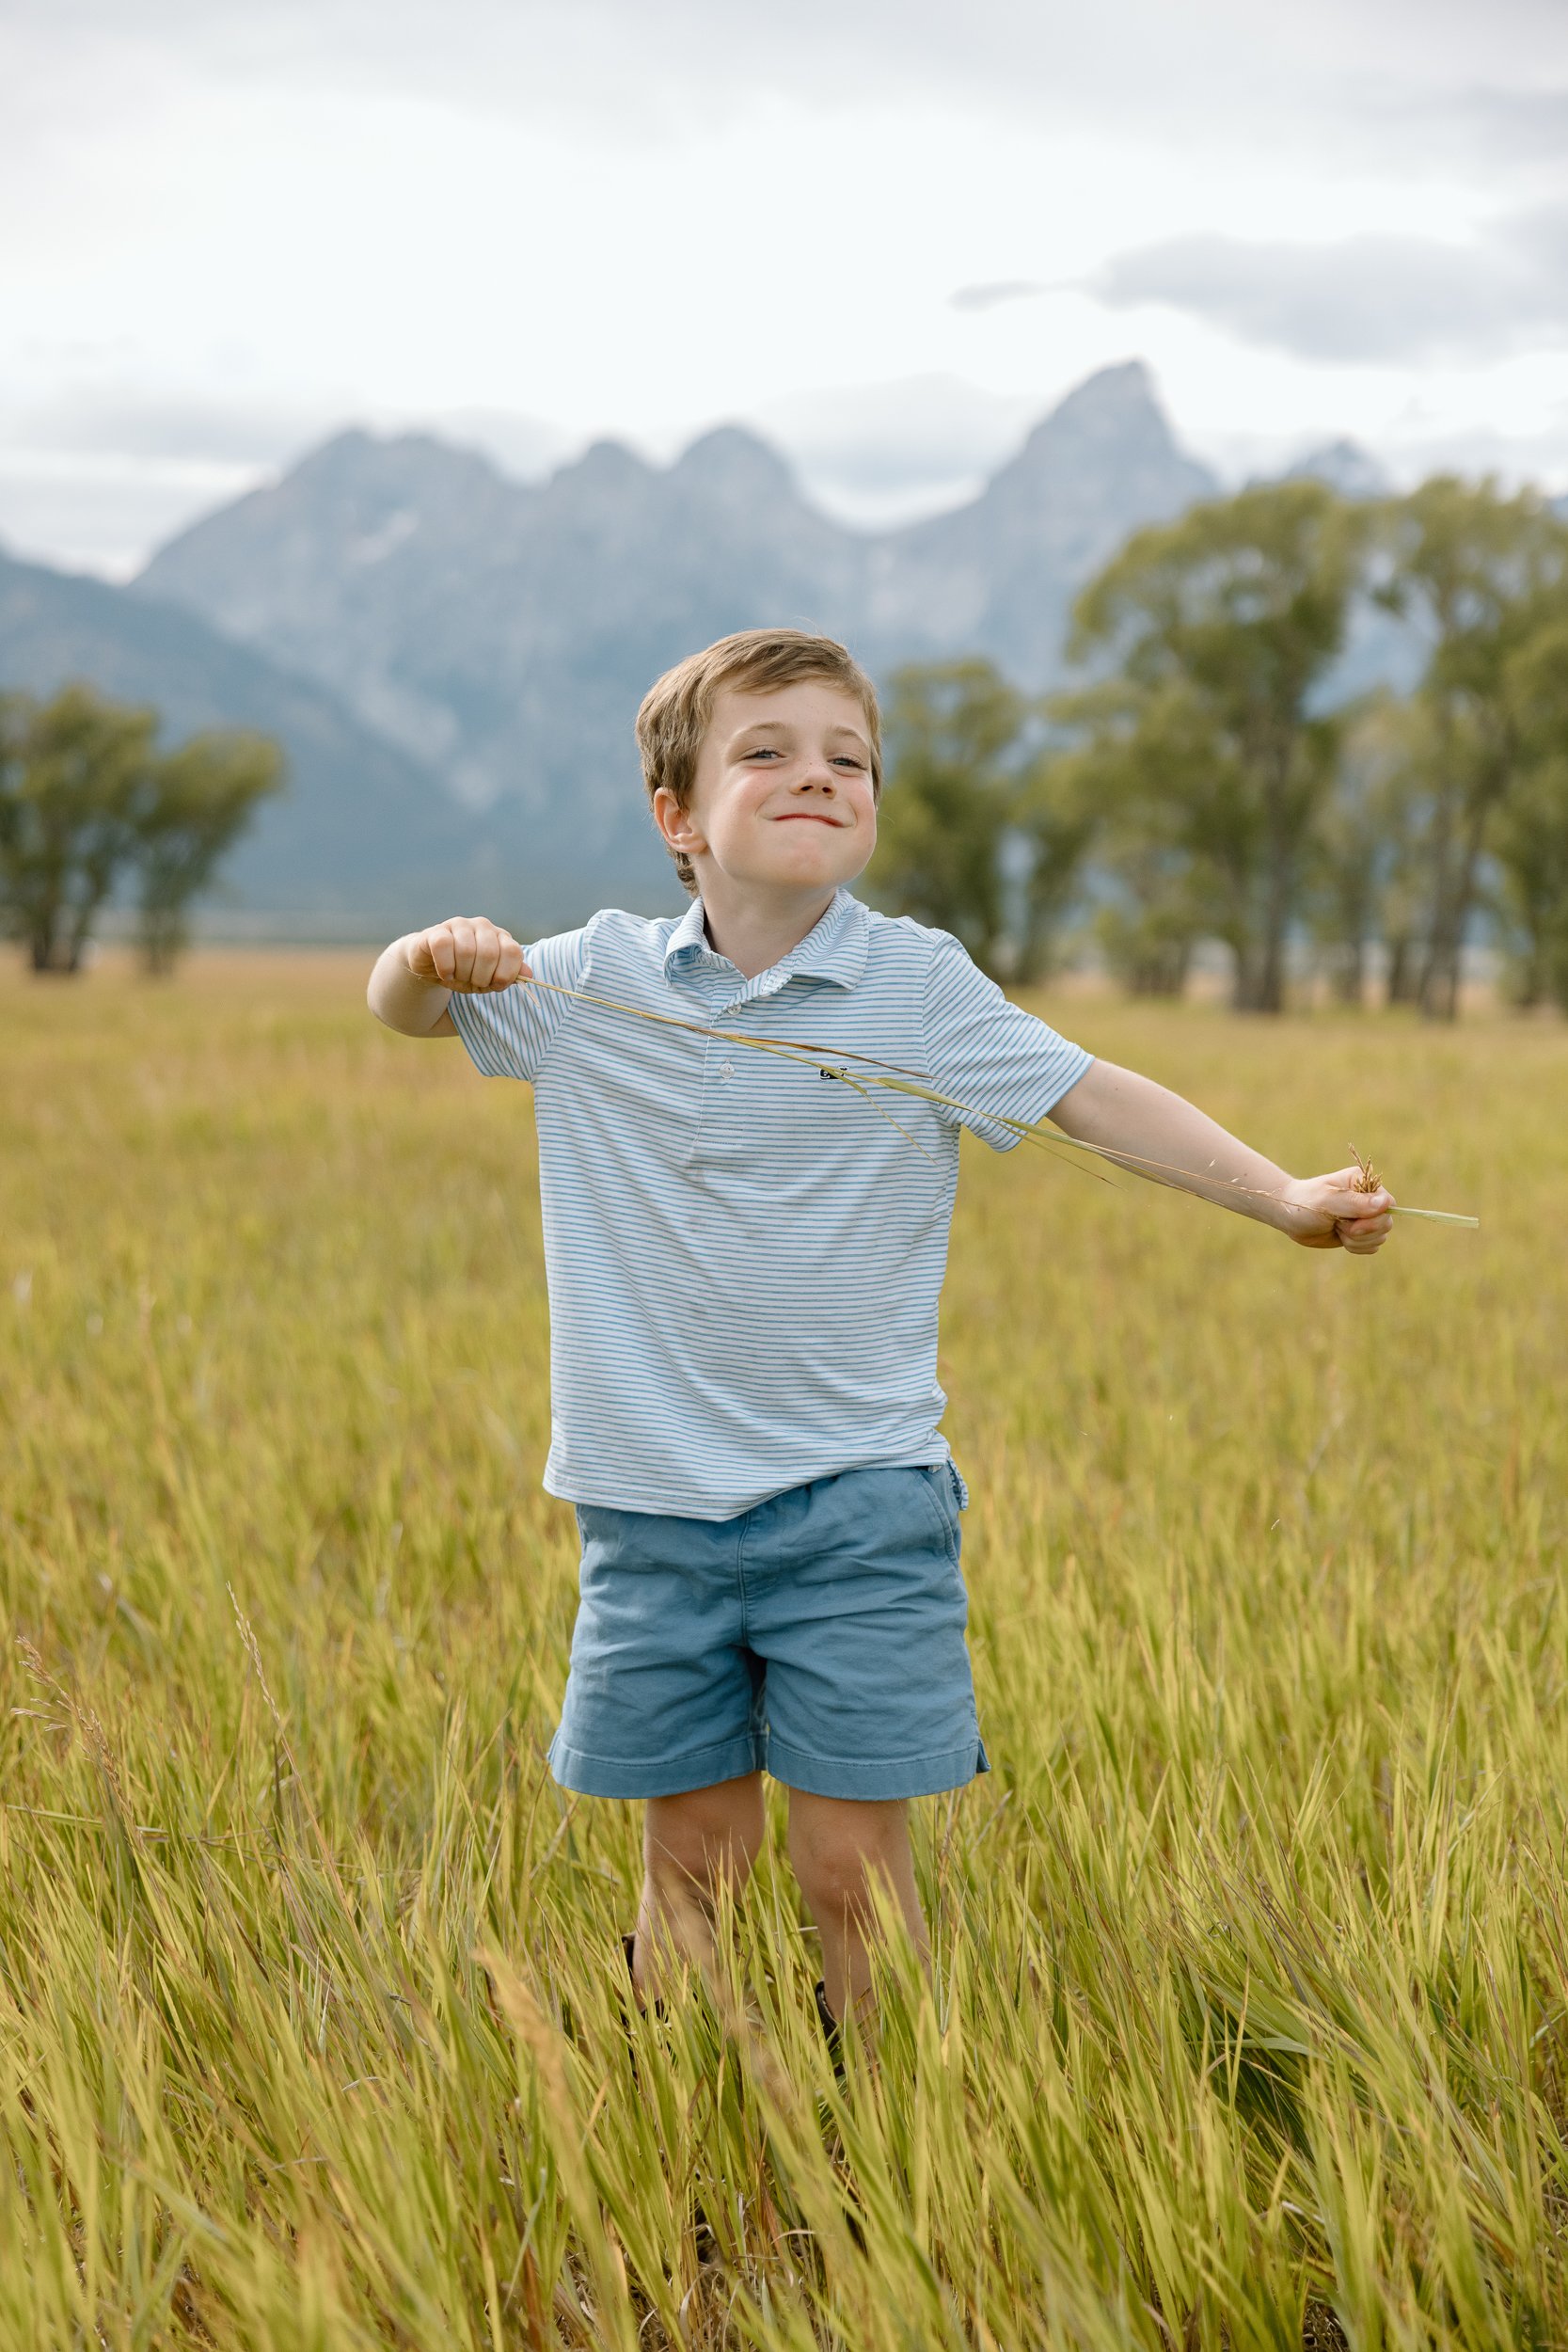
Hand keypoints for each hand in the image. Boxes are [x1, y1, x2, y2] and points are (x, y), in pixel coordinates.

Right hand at [405, 917, 529, 993]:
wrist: (432, 967)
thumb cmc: (465, 973)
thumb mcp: (488, 980)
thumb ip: (509, 976)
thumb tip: (529, 974)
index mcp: (500, 937)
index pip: (513, 952)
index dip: (505, 974)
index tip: (494, 985)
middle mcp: (482, 926)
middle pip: (490, 953)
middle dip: (481, 977)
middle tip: (472, 982)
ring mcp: (459, 925)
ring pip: (466, 951)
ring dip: (462, 973)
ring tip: (457, 977)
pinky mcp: (437, 931)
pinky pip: (444, 946)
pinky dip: (445, 967)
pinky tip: (445, 973)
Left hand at [1280, 1169, 1395, 1254]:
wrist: (1290, 1217)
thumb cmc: (1305, 1204)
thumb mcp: (1327, 1202)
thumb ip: (1355, 1203)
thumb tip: (1386, 1203)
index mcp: (1363, 1183)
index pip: (1388, 1203)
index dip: (1374, 1219)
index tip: (1353, 1224)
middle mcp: (1369, 1199)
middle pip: (1386, 1223)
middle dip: (1362, 1232)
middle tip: (1338, 1225)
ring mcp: (1366, 1217)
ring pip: (1380, 1237)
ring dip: (1356, 1240)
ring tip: (1336, 1228)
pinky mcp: (1361, 1233)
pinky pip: (1372, 1247)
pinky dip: (1356, 1247)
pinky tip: (1340, 1237)